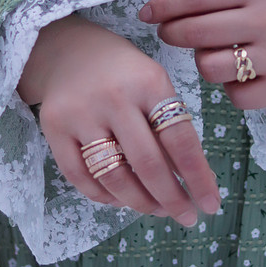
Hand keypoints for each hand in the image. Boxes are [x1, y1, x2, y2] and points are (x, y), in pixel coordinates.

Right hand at [18, 14, 219, 223]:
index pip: (180, 140)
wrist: (68, 49)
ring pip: (114, 176)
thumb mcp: (154, 84)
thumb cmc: (124, 72)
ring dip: (140, 202)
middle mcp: (115, 97)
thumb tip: (191, 181)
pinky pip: (80, 177)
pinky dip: (103, 196)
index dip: (198, 178)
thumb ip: (170, 125)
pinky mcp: (54, 127)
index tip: (211, 205)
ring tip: (157, 210)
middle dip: (172, 198)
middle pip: (148, 163)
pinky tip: (121, 200)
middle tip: (186, 217)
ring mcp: (81, 113)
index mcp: (149, 82)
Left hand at [139, 0, 265, 108]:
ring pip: (211, 67)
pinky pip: (237, 97)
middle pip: (196, 33)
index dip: (165, 6)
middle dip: (173, 34)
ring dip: (204, 61)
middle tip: (171, 33)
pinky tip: (241, 75)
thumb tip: (168, 9)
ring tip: (216, 53)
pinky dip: (231, 88)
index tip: (147, 13)